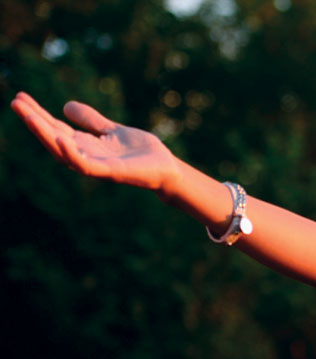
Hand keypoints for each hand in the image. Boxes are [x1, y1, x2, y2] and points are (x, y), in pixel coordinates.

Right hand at [10, 92, 181, 194]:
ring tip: (28, 117)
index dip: (38, 114)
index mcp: (85, 145)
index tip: (20, 97)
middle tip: (15, 103)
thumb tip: (65, 106)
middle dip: (34, 122)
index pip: (55, 128)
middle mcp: (86, 155)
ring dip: (45, 135)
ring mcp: (97, 165)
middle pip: (53, 139)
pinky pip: (86, 166)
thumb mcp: (112, 129)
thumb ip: (91, 120)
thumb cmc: (141, 151)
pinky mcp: (111, 172)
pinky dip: (72, 153)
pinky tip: (60, 139)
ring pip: (63, 152)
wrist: (167, 167)